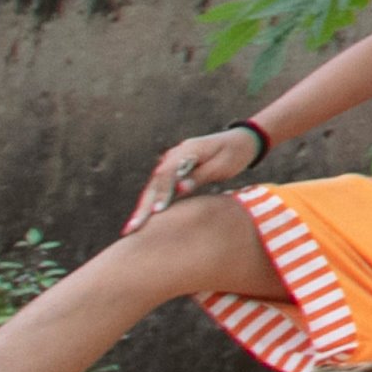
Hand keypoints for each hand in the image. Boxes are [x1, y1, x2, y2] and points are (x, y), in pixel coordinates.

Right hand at [130, 128, 263, 227]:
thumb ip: (199, 176)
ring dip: (142, 208)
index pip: (166, 172)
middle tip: (132, 228)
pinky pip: (159, 189)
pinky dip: (151, 204)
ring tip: (130, 230)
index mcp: (187, 150)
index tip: (158, 210)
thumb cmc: (233, 154)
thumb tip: (179, 190)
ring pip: (153, 187)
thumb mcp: (221, 165)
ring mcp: (171, 162)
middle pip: (154, 182)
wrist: (240, 142)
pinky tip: (142, 220)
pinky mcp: (173, 172)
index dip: (161, 192)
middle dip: (143, 206)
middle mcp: (174, 155)